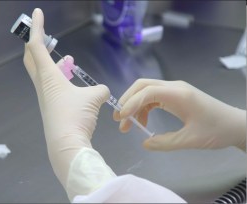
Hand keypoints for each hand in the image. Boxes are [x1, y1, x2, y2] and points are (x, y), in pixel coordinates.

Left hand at [24, 9, 110, 186]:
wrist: (67, 145)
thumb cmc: (75, 117)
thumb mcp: (93, 98)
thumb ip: (99, 89)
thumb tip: (102, 91)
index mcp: (48, 77)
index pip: (37, 46)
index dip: (37, 28)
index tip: (37, 14)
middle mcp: (43, 85)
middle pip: (32, 58)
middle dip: (38, 45)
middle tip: (47, 38)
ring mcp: (45, 97)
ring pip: (45, 73)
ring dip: (55, 65)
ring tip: (70, 62)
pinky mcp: (51, 107)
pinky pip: (53, 86)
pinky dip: (61, 79)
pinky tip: (73, 83)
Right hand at [113, 79, 245, 150]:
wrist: (235, 125)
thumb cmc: (216, 130)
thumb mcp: (190, 140)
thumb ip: (165, 143)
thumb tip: (144, 143)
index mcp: (178, 94)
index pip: (147, 92)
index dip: (131, 104)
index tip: (121, 119)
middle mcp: (174, 87)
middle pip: (142, 85)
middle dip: (127, 100)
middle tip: (119, 119)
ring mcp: (174, 90)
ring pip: (146, 91)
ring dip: (134, 106)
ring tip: (129, 126)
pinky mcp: (175, 96)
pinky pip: (154, 97)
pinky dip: (144, 108)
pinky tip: (143, 122)